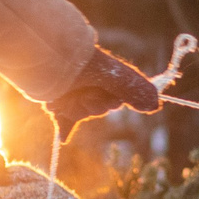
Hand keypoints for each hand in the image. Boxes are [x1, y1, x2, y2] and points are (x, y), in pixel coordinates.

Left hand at [45, 47, 163, 133]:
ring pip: (82, 113)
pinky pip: (65, 121)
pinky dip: (65, 128)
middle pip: (99, 107)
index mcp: (105, 75)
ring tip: (66, 98)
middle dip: (92, 104)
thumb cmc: (78, 62)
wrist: (43, 59)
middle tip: (83, 95)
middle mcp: (90, 83)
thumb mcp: (109, 74)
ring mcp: (73, 92)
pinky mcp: (58, 101)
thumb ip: (132, 88)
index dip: (111, 100)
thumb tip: (155, 104)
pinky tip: (63, 139)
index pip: (117, 96)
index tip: (109, 98)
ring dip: (75, 108)